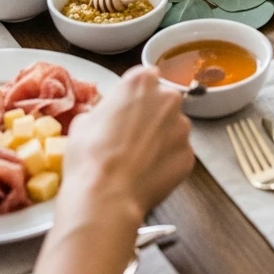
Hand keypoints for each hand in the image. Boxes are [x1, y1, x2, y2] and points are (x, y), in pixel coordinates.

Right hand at [61, 66, 193, 225]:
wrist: (105, 196)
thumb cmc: (90, 155)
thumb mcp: (83, 121)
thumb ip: (105, 109)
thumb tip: (108, 116)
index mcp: (141, 82)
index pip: (145, 78)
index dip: (134, 96)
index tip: (126, 110)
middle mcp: (168, 99)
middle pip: (164, 101)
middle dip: (152, 115)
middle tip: (131, 136)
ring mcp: (182, 128)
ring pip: (173, 128)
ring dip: (161, 138)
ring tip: (138, 159)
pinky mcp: (189, 155)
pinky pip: (178, 154)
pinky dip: (166, 162)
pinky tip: (147, 174)